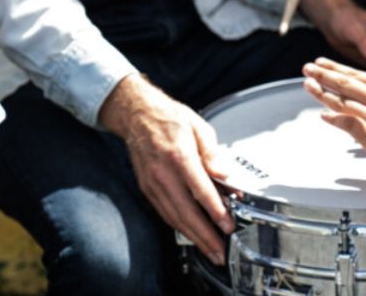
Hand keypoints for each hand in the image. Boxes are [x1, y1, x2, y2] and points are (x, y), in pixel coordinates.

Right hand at [99, 75, 235, 265]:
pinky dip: (179, 227)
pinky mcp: (147, 189)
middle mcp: (163, 174)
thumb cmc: (169, 118)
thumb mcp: (199, 127)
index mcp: (179, 156)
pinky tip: (192, 236)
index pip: (200, 191)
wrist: (137, 114)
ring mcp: (152, 184)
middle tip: (220, 251)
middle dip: (205, 235)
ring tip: (210, 250)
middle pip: (186, 212)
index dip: (215, 211)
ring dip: (193, 237)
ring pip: (174, 218)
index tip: (228, 224)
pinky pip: (165, 213)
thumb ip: (213, 154)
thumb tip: (225, 175)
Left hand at [302, 58, 365, 168]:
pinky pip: (347, 124)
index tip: (325, 63)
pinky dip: (334, 119)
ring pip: (341, 100)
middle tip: (308, 67)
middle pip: (345, 83)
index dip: (339, 68)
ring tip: (308, 84)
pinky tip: (323, 116)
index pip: (357, 75)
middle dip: (324, 74)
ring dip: (322, 92)